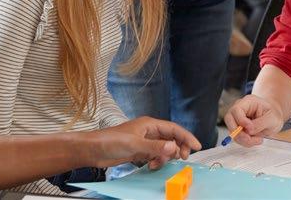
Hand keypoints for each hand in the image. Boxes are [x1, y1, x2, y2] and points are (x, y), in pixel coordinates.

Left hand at [85, 117, 200, 169]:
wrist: (94, 150)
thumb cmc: (111, 141)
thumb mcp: (135, 144)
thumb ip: (155, 147)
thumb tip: (174, 148)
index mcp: (150, 124)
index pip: (174, 129)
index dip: (186, 137)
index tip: (197, 147)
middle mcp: (149, 132)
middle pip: (171, 139)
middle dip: (178, 148)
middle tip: (182, 158)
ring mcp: (144, 142)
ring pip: (163, 149)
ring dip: (165, 157)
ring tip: (157, 163)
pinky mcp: (139, 152)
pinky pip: (155, 156)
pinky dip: (156, 161)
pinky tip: (150, 165)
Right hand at [223, 94, 285, 146]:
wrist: (274, 119)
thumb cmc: (273, 115)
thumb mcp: (272, 118)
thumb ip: (260, 124)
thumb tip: (248, 130)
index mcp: (248, 101)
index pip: (237, 109)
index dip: (241, 121)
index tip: (251, 129)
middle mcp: (239, 109)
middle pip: (229, 119)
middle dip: (238, 132)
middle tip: (250, 139)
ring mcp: (237, 119)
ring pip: (232, 131)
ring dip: (243, 139)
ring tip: (258, 139)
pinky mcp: (238, 128)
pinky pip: (237, 137)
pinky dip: (245, 142)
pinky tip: (256, 139)